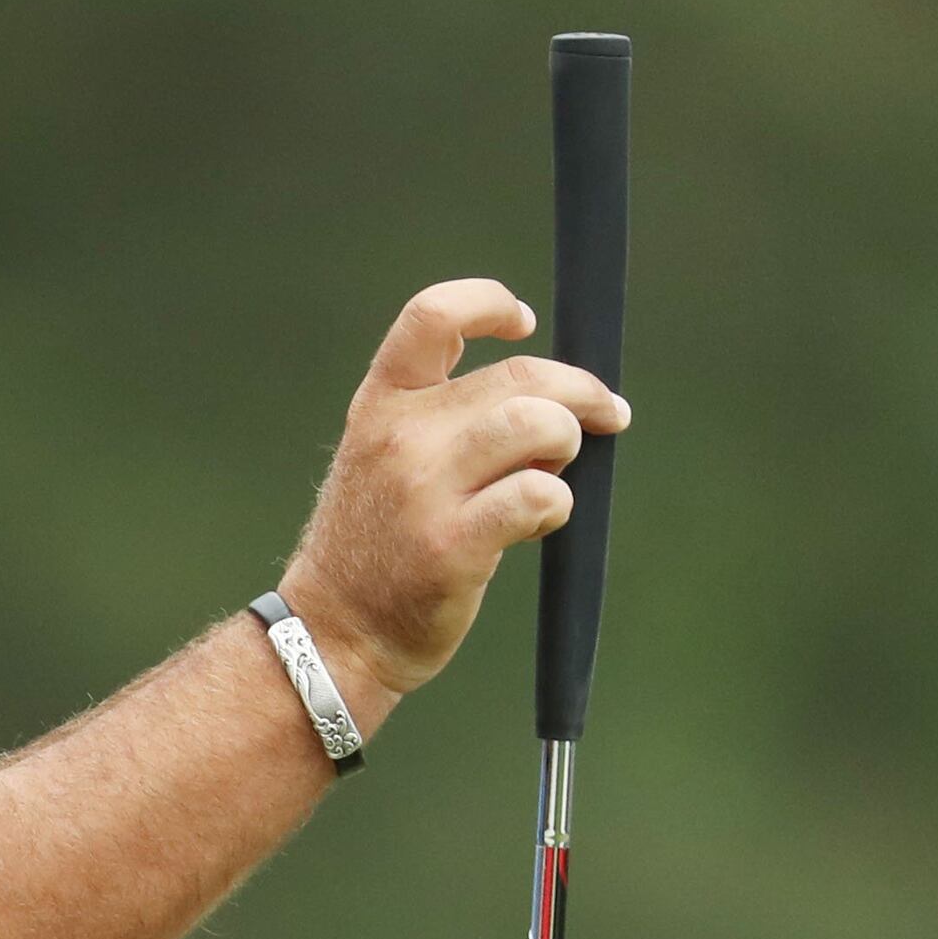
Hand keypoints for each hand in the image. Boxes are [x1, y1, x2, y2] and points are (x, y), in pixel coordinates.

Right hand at [277, 279, 628, 718]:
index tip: (526, 323)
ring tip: (557, 468)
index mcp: (380, 405)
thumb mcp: (378, 460)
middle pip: (519, 375)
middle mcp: (400, 437)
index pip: (434, 316)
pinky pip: (538, 494)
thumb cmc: (373, 549)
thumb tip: (544, 397)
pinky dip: (557, 502)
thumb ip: (439, 419)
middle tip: (604, 414)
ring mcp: (425, 491)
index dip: (491, 304)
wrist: (333, 634)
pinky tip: (541, 520)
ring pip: (535, 424)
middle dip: (579, 391)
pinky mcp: (454, 545)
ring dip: (568, 441)